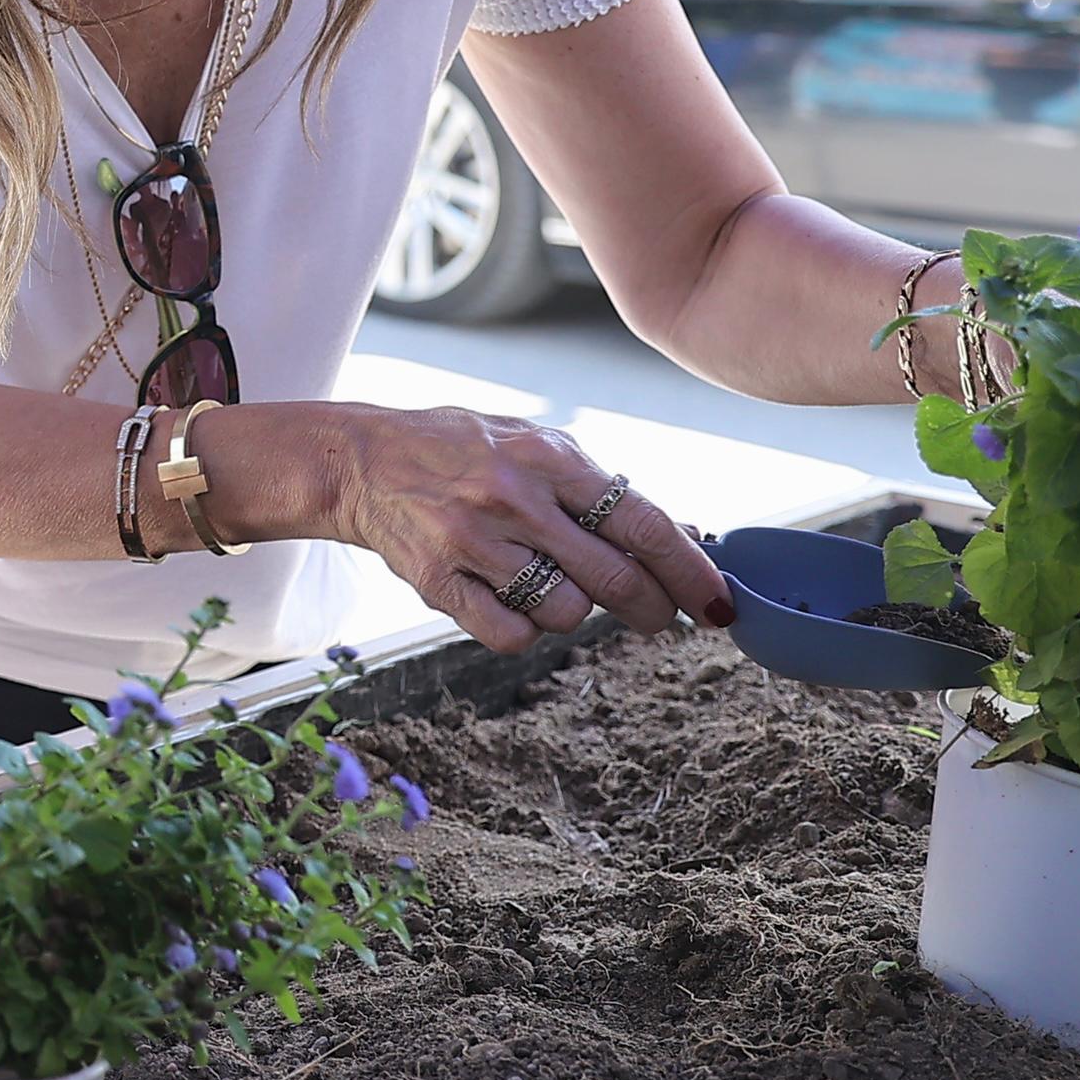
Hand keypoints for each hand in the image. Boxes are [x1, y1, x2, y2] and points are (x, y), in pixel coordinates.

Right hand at [325, 406, 729, 651]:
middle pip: (616, 581)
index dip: (691, 573)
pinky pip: (511, 634)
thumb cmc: (463, 451)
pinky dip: (524, 629)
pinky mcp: (437, 580)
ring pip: (565, 613)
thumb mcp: (534, 445)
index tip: (717, 605)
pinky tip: (512, 600)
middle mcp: (514, 498)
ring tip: (552, 584)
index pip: (644, 525)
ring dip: (573, 612)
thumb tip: (682, 540)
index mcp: (550, 457)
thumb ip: (598, 489)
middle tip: (658, 617)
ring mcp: (473, 540)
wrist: (362, 459)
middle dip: (652, 610)